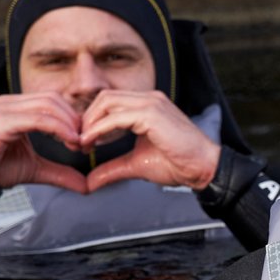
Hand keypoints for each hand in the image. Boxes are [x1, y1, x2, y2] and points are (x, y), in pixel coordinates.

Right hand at [0, 93, 88, 192]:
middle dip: (74, 119)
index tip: (84, 139)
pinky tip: (69, 140)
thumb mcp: (34, 168)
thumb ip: (59, 172)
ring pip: (48, 105)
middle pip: (54, 100)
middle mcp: (11, 103)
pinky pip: (37, 118)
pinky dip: (58, 128)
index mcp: (18, 108)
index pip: (54, 102)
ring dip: (69, 123)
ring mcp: (5, 109)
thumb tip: (85, 185)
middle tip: (84, 141)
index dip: (73, 117)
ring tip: (77, 142)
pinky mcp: (2, 120)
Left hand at [81, 91, 220, 192]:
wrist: (201, 167)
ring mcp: (152, 104)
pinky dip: (99, 129)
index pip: (109, 102)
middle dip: (86, 118)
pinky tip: (91, 142)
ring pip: (107, 101)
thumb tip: (90, 182)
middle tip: (78, 141)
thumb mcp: (136, 164)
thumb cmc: (177, 163)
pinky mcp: (152, 114)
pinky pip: (116, 117)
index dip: (92, 120)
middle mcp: (149, 99)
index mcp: (148, 106)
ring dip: (90, 122)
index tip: (82, 142)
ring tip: (83, 142)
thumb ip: (112, 168)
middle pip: (104, 97)